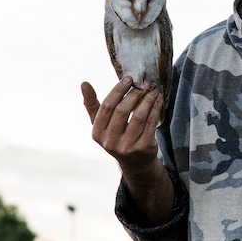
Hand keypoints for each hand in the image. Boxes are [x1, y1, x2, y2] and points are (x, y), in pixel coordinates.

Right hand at [81, 77, 173, 224]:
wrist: (135, 162)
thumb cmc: (115, 135)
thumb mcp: (101, 123)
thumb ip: (92, 104)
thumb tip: (83, 83)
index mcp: (97, 133)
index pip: (107, 107)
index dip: (118, 90)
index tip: (129, 78)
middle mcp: (110, 142)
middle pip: (122, 110)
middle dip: (135, 93)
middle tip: (144, 82)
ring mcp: (127, 147)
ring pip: (139, 116)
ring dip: (147, 99)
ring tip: (152, 89)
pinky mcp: (143, 148)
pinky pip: (151, 123)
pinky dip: (155, 108)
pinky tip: (158, 99)